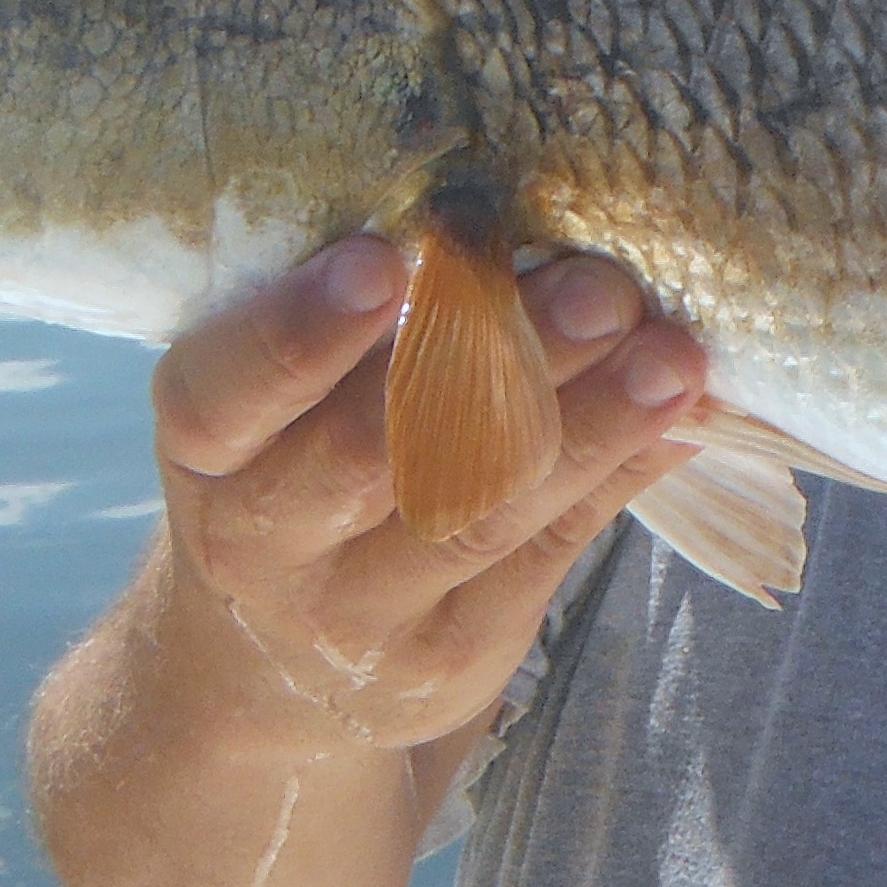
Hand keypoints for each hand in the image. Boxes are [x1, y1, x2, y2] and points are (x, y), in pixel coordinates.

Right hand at [147, 235, 706, 759]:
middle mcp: (265, 540)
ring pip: (480, 510)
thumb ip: (357, 328)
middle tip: (595, 287)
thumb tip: (504, 208)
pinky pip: (546, 555)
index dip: (299, 330)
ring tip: (671, 356)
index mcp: (208, 450)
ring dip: (590, 423)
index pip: (227, 392)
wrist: (267, 678)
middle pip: (374, 453)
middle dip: (495, 361)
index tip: (382, 260)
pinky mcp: (449, 657)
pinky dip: (618, 473)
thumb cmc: (288, 479)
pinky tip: (678, 415)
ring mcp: (357, 613)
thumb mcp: (274, 410)